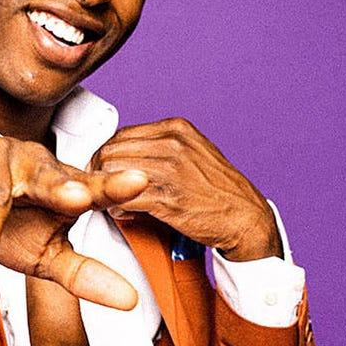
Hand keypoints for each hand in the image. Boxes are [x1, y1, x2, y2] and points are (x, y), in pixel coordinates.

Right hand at [0, 132, 148, 308]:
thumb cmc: (7, 218)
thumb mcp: (44, 248)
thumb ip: (83, 271)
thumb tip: (130, 301)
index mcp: (58, 179)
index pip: (90, 184)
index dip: (113, 184)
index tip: (140, 182)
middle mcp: (29, 161)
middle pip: (46, 176)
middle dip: (60, 187)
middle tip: (77, 200)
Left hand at [90, 118, 282, 261]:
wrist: (246, 217)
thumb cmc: (218, 188)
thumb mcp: (192, 151)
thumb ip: (160, 147)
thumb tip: (123, 154)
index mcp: (176, 128)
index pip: (122, 134)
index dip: (105, 152)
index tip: (101, 168)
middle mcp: (173, 143)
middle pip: (112, 151)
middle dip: (100, 170)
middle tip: (99, 187)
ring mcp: (171, 170)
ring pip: (114, 173)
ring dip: (106, 190)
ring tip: (111, 200)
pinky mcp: (169, 198)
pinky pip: (125, 198)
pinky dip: (117, 207)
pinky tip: (123, 212)